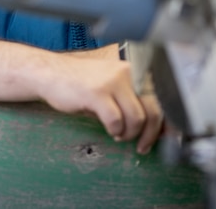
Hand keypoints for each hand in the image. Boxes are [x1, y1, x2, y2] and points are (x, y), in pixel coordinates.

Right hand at [35, 51, 163, 154]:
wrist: (50, 74)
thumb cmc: (81, 83)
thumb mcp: (111, 88)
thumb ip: (132, 102)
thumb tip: (159, 127)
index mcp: (132, 69)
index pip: (160, 96)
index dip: (165, 121)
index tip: (164, 136)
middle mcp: (126, 72)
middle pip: (153, 108)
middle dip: (151, 134)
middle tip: (142, 145)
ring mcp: (111, 81)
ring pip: (137, 117)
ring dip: (130, 133)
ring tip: (119, 134)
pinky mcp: (96, 93)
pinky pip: (116, 121)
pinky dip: (115, 130)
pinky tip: (110, 129)